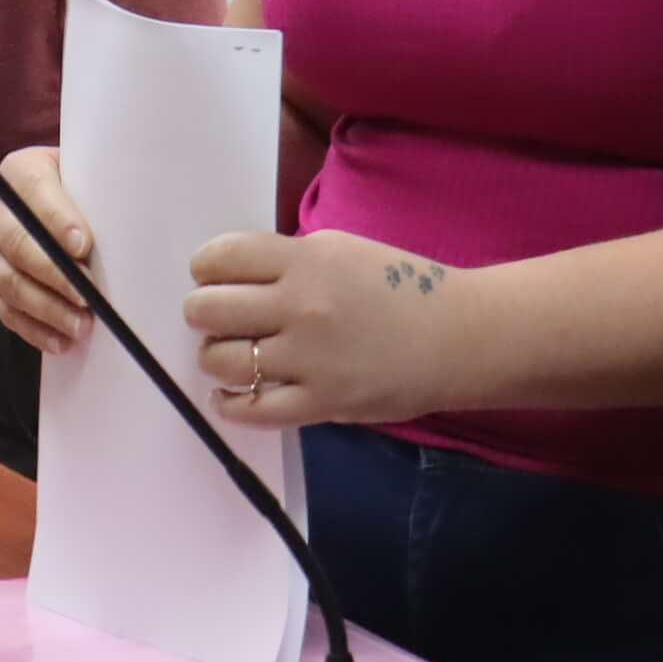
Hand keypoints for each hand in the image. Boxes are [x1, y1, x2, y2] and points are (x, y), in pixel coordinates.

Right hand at [0, 147, 96, 352]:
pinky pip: (6, 310)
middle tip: (88, 296)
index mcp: (20, 171)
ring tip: (81, 326)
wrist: (61, 197)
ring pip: (8, 282)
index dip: (57, 221)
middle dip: (54, 273)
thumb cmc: (84, 185)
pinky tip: (61, 342)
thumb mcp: (90, 174)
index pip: (35, 192)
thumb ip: (99, 191)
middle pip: (16, 243)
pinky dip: (34, 329)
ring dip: (46, 308)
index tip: (84, 246)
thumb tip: (133, 223)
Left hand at [178, 230, 481, 427]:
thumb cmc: (403, 288)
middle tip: (215, 320)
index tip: (210, 278)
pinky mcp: (321, 402)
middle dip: (202, 313)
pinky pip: (252, 409)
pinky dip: (229, 404)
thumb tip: (232, 277)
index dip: (205, 268)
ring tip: (228, 356)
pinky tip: (230, 396)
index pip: (222, 257)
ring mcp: (309, 358)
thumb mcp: (341, 251)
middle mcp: (300, 306)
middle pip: (208, 309)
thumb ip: (288, 262)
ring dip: (214, 358)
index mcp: (306, 260)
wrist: (460, 336)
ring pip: (220, 360)